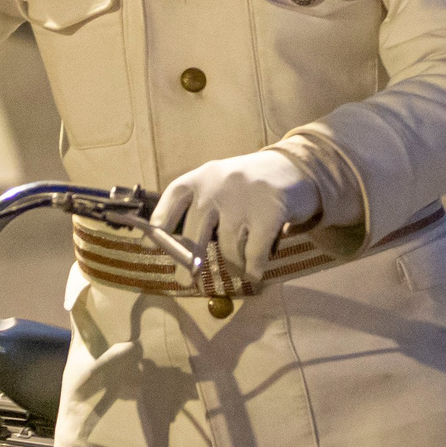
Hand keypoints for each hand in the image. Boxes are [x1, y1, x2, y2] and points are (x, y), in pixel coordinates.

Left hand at [150, 149, 319, 288]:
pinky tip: (254, 274)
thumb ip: (198, 208)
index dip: (158, 228)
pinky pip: (254, 255)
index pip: (171, 203)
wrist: (296, 167)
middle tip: (186, 280)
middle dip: (188, 263)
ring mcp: (244, 198)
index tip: (149, 247)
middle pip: (194, 235)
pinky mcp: (270, 211)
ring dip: (234, 266)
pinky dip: (253, 270)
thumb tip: (174, 251)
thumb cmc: (249, 186)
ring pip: (228, 250)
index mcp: (201, 177)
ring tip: (239, 268)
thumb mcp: (219, 184)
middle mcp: (218, 184)